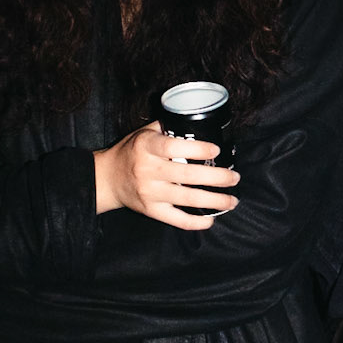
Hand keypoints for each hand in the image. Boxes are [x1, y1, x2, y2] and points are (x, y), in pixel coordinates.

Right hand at [94, 122, 239, 227]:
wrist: (107, 178)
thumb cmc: (131, 152)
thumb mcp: (144, 133)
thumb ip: (168, 128)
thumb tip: (198, 121)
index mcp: (147, 147)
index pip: (175, 147)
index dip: (198, 149)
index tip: (217, 151)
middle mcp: (148, 170)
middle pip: (188, 175)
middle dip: (217, 178)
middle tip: (235, 178)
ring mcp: (150, 192)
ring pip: (187, 199)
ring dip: (214, 201)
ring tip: (232, 200)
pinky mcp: (150, 210)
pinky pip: (176, 219)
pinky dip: (195, 222)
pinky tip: (211, 220)